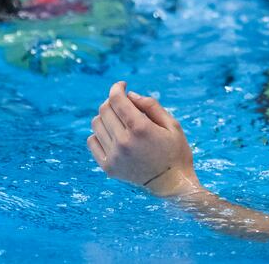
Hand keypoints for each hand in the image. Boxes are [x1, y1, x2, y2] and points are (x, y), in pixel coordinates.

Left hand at [87, 81, 200, 196]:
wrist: (172, 184)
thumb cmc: (176, 151)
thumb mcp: (172, 124)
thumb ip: (151, 106)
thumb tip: (129, 95)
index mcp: (140, 128)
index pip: (117, 100)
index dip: (117, 88)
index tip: (122, 85)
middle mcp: (123, 141)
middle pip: (104, 110)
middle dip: (113, 101)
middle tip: (123, 103)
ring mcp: (114, 155)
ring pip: (96, 124)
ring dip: (106, 116)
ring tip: (119, 119)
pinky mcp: (108, 167)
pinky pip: (92, 141)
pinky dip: (99, 133)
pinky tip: (113, 134)